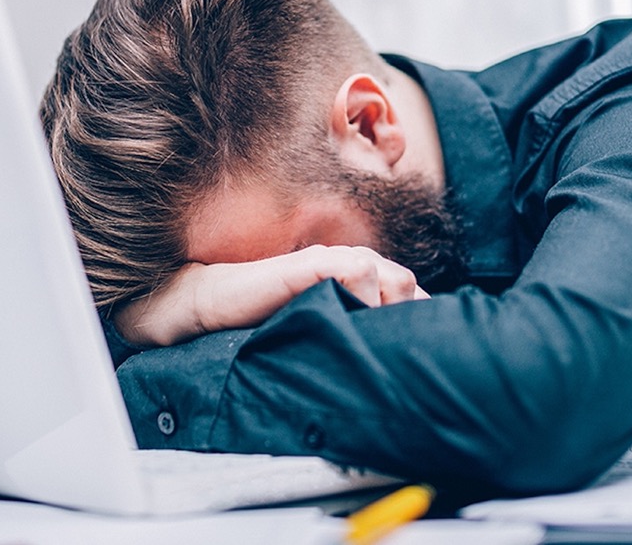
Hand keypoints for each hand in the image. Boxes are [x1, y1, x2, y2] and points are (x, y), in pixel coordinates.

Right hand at [114, 245, 429, 346]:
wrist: (213, 307)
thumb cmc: (265, 325)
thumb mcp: (319, 336)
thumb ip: (352, 339)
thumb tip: (389, 372)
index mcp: (360, 279)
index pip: (413, 297)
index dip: (417, 326)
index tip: (411, 359)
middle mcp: (355, 264)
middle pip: (410, 289)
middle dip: (406, 324)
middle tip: (384, 357)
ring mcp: (337, 259)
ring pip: (395, 280)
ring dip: (386, 314)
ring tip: (360, 341)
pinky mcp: (316, 261)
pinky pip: (359, 271)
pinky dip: (361, 298)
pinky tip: (341, 320)